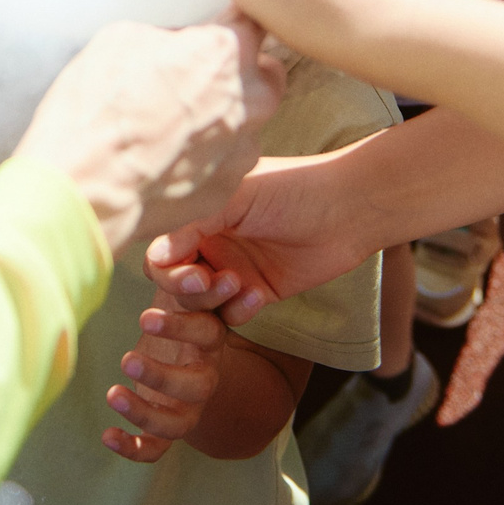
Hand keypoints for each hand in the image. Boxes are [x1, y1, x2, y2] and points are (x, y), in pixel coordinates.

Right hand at [12, 16, 283, 255]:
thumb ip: (167, 37)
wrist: (82, 190)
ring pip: (250, 123)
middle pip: (267, 75)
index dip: (234, 23)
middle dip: (244, 72)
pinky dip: (208, 159)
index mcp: (222, 53)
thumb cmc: (94, 113)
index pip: (252, 21)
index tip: (224, 26)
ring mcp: (240, 149)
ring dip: (224, 119)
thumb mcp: (119, 41)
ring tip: (175, 125)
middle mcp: (246, 100)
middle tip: (204, 77)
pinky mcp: (227, 189)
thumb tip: (177, 45)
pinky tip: (169, 159)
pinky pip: (228, 163)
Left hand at [101, 277, 239, 461]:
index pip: (208, 333)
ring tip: (113, 394)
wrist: (183, 346)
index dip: (182, 328)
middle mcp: (205, 373)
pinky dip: (135, 448)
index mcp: (210, 336)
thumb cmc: (175, 306)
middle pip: (199, 385)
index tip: (144, 315)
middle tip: (127, 360)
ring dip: (147, 412)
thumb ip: (173, 271)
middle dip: (162, 375)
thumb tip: (166, 258)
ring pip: (179, 421)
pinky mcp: (167, 425)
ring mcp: (187, 404)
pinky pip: (157, 448)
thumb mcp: (175, 286)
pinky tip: (107, 436)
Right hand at [143, 147, 374, 326]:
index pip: (161, 253)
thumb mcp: (235, 198)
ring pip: (201, 305)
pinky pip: (232, 316)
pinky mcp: (258, 293)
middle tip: (213, 280)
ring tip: (238, 284)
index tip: (192, 270)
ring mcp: (233, 270)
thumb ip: (192, 225)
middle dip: (189, 288)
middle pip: (175, 283)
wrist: (348, 207)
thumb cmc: (291, 188)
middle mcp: (211, 244)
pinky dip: (238, 311)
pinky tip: (257, 295)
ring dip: (212, 301)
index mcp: (199, 216)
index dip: (167, 268)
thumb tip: (155, 256)